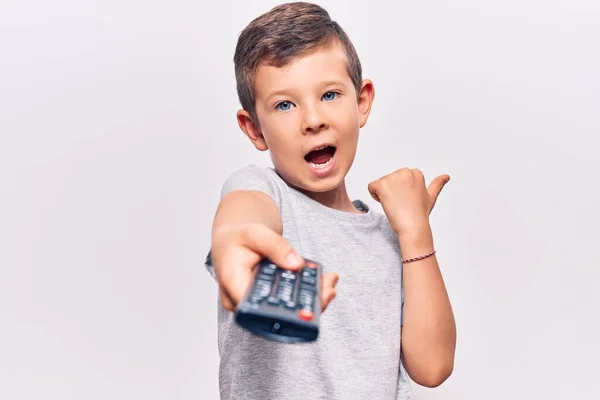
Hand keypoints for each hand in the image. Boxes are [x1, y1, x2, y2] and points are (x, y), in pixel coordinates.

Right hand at [210, 223, 338, 311]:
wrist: (232, 242)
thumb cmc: (238, 238)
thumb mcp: (255, 233)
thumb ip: (275, 246)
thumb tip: (297, 264)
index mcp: (232, 284)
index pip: (255, 308)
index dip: (281, 313)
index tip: (304, 308)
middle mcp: (242, 301)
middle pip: (276, 314)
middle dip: (306, 306)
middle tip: (328, 291)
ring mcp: (256, 304)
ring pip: (286, 311)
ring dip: (312, 300)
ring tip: (330, 283)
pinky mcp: (269, 302)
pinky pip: (289, 303)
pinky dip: (308, 293)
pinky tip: (324, 281)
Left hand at [367, 168, 449, 236]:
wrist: (413, 226)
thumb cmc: (420, 214)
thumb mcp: (431, 197)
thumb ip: (437, 184)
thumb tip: (447, 176)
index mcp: (416, 173)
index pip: (399, 179)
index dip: (401, 191)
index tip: (407, 201)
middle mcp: (405, 172)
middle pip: (389, 180)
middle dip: (392, 192)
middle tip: (401, 204)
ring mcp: (393, 177)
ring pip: (380, 184)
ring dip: (383, 195)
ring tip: (395, 204)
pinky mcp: (382, 184)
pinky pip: (371, 187)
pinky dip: (374, 196)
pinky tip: (385, 203)